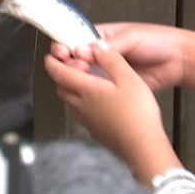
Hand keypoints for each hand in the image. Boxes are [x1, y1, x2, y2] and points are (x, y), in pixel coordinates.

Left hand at [44, 44, 182, 185]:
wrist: (142, 147)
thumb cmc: (137, 113)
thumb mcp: (128, 78)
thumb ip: (111, 59)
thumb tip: (97, 46)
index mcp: (86, 89)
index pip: (59, 73)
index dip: (52, 62)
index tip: (51, 56)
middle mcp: (81, 105)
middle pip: (61, 87)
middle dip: (62, 75)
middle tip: (72, 66)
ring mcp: (87, 121)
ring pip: (71, 101)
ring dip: (72, 89)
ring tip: (86, 82)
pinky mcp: (96, 132)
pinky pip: (82, 113)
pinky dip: (83, 103)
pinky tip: (98, 102)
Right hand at [50, 22, 188, 90]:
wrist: (179, 61)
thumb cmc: (158, 42)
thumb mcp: (131, 37)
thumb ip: (107, 46)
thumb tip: (83, 50)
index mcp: (101, 36)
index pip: (74, 39)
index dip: (66, 45)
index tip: (64, 52)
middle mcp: (100, 53)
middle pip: (74, 58)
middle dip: (70, 62)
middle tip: (77, 66)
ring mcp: (106, 71)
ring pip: (83, 75)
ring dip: (78, 76)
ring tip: (83, 77)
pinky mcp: (114, 86)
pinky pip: (96, 89)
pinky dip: (89, 90)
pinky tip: (88, 90)